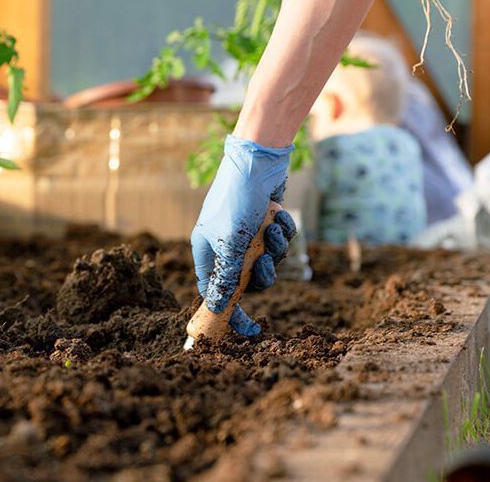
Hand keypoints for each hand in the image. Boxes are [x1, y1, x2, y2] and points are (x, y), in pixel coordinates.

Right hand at [191, 135, 297, 336]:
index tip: (250, 330)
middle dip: (261, 271)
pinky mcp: (266, 221)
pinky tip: (279, 215)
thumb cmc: (239, 200)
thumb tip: (216, 306)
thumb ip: (226, 277)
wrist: (259, 160)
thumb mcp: (232, 243)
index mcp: (207, 249)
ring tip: (272, 228)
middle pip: (246, 278)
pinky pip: (279, 241)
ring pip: (267, 260)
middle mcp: (225, 242)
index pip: (214, 291)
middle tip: (265, 260)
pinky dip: (282, 231)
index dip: (229, 310)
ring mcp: (247, 232)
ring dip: (275, 248)